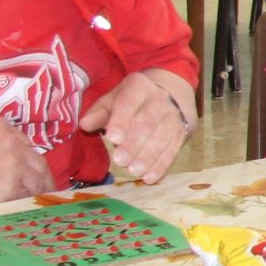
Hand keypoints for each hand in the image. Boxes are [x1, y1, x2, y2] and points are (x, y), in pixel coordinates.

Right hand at [0, 117, 57, 207]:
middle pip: (37, 161)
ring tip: (43, 202)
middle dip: (42, 175)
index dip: (27, 159)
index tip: (29, 169)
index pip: (24, 144)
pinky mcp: (12, 185)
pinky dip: (32, 202)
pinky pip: (28, 195)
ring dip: (41, 191)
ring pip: (37, 179)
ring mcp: (15, 164)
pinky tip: (33, 209)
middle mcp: (13, 142)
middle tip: (45, 188)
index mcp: (1, 127)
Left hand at [81, 69, 194, 183]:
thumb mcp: (114, 99)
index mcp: (138, 88)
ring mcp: (173, 118)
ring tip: (134, 171)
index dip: (121, 120)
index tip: (113, 138)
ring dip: (148, 157)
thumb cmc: (133, 101)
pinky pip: (172, 151)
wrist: (170, 95)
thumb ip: (99, 113)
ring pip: (161, 138)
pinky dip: (161, 166)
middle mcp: (159, 100)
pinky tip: (150, 178)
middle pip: (147, 123)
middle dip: (134, 143)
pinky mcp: (181, 134)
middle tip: (120, 161)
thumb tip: (84, 125)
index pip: (128, 103)